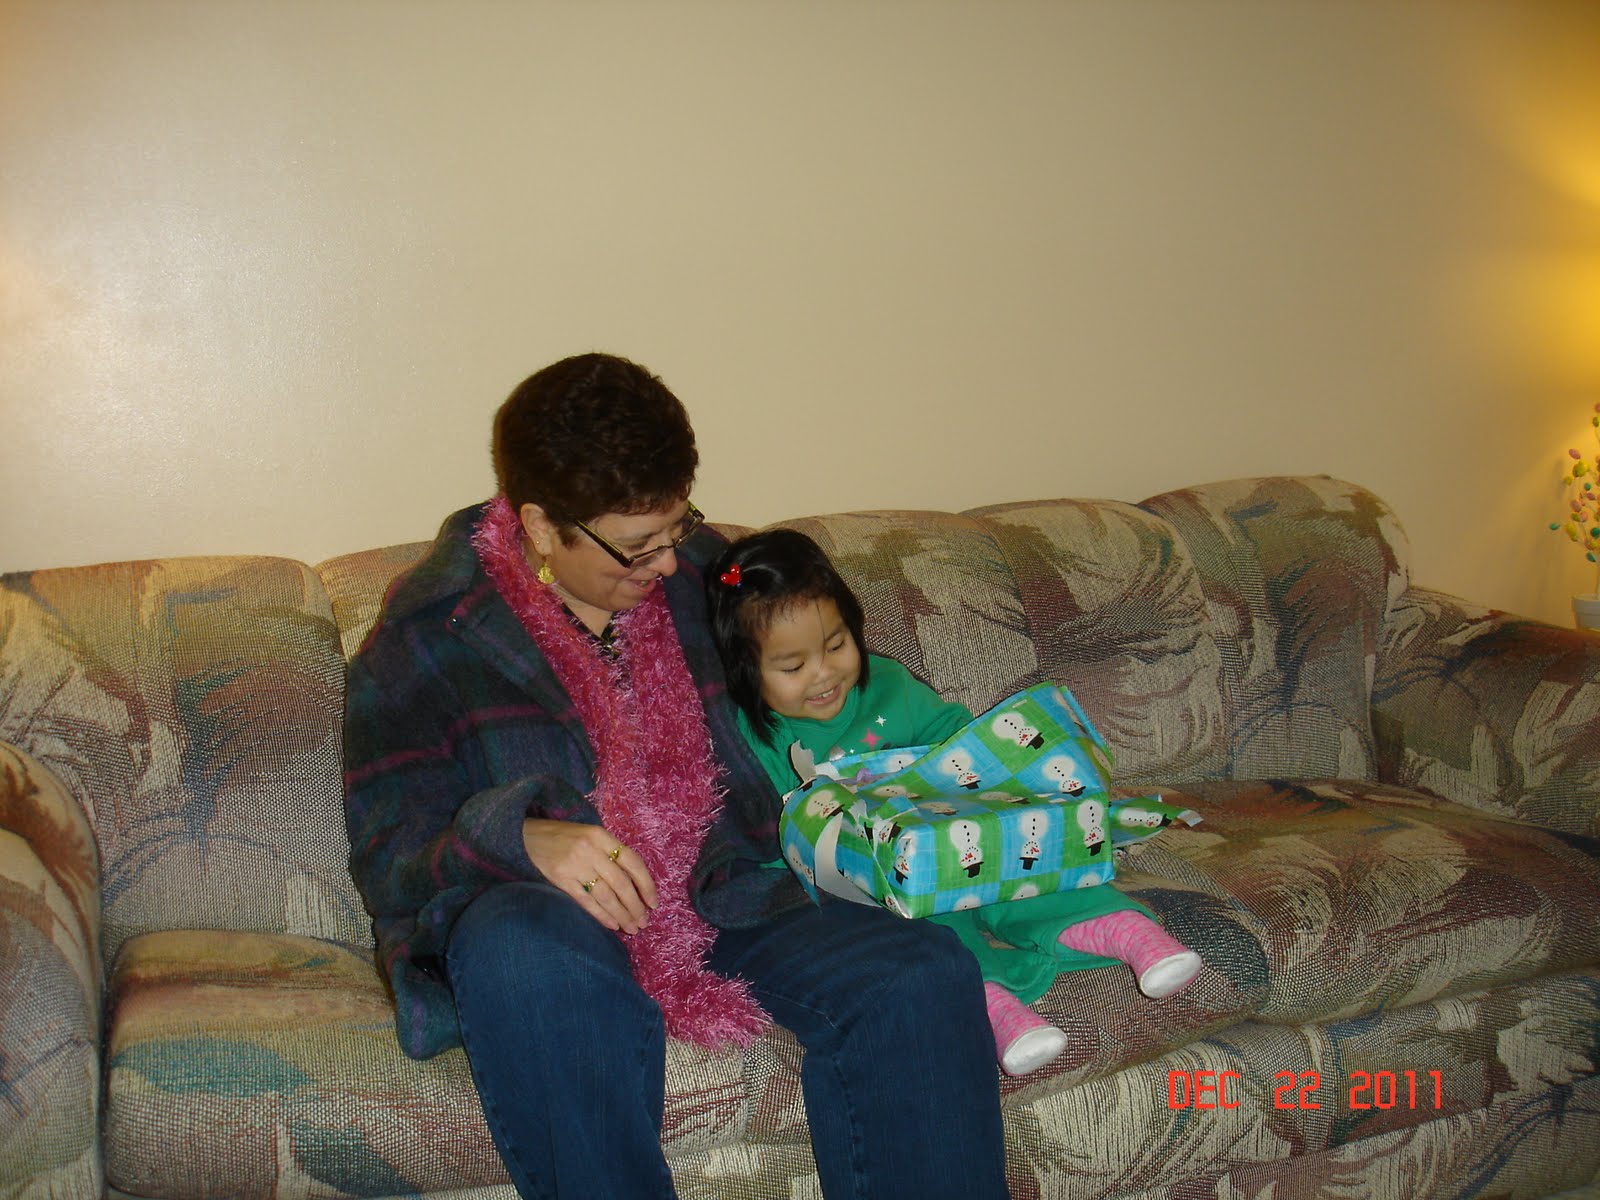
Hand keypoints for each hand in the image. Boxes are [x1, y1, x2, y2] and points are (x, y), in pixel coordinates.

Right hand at [521, 819, 657, 934]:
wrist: (524, 837)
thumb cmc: (562, 837)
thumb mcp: (589, 835)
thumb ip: (609, 852)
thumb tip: (635, 883)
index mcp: (601, 836)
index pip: (632, 861)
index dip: (646, 884)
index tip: (654, 903)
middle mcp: (590, 849)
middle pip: (621, 882)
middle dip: (635, 906)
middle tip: (643, 922)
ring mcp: (574, 865)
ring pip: (606, 895)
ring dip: (621, 914)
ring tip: (631, 928)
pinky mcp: (560, 879)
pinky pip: (586, 901)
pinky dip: (601, 915)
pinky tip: (612, 925)